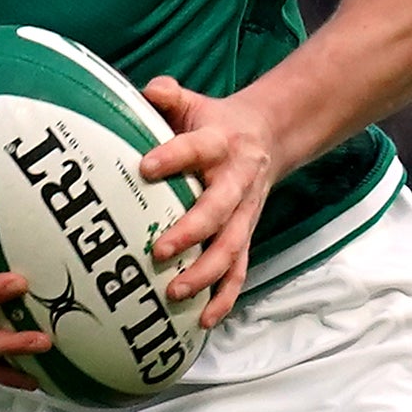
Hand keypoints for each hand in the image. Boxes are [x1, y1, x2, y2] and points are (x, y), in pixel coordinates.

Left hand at [139, 77, 280, 328]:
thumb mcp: (192, 102)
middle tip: (159, 250)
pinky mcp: (245, 236)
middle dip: (191, 232)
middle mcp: (235, 182)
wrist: (267, 136)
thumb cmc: (211, 122)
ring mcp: (243, 214)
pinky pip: (239, 271)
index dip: (172, 157)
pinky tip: (204, 321)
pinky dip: (224, 298)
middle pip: (218, 210)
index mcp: (218, 144)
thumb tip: (149, 90)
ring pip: (231, 248)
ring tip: (176, 293)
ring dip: (206, 274)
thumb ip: (168, 95)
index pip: (195, 149)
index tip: (145, 167)